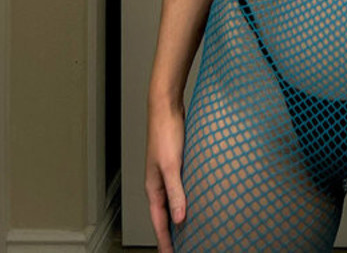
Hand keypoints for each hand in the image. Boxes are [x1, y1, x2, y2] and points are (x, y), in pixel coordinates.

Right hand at [145, 99, 186, 251]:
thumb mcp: (171, 165)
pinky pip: (179, 189)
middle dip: (170, 233)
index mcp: (153, 188)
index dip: (164, 240)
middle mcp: (158, 184)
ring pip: (171, 203)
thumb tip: (180, 219)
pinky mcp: (175, 165)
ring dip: (177, 217)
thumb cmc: (166, 133)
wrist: (166, 108)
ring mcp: (166, 174)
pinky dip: (183, 200)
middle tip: (179, 249)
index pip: (159, 222)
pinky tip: (193, 201)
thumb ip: (176, 192)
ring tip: (187, 231)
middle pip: (163, 215)